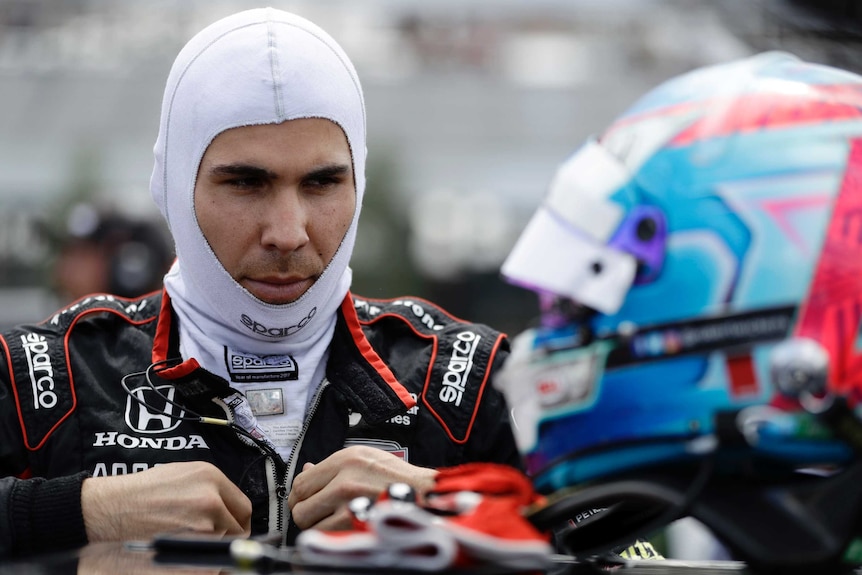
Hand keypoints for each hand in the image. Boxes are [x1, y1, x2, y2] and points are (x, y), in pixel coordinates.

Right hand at [81, 461, 251, 541]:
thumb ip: (211, 489)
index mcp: (211, 477)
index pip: (244, 507)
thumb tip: (229, 508)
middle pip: (238, 529)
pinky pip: (207, 557)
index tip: (234, 528)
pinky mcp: (190, 544)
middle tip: (213, 541)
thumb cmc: (140, 493)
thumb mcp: (182, 475)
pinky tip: (185, 552)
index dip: (239, 521)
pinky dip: (200, 559)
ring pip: (223, 544)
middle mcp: (211, 498)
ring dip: (212, 547)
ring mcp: (202, 522)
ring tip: (190, 543)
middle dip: (228, 537)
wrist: (110, 509)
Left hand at [287, 445, 437, 530]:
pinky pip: (327, 536)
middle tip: (316, 514)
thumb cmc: (401, 480)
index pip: (300, 481)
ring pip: (310, 523)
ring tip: (333, 521)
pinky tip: (344, 529)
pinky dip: (331, 536)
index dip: (299, 495)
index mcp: (347, 460)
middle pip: (300, 504)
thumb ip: (334, 466)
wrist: (427, 498)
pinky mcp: (356, 526)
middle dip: (305, 512)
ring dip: (318, 526)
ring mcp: (351, 504)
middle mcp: (346, 480)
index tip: (303, 500)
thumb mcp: (367, 458)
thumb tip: (307, 470)